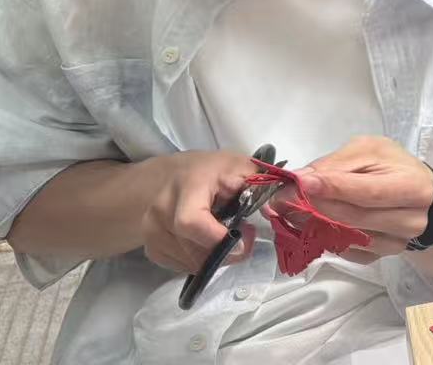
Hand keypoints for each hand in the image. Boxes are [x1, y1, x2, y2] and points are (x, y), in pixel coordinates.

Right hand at [139, 150, 258, 273]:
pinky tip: (209, 244)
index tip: (245, 239)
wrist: (170, 177)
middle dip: (225, 252)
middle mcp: (161, 210)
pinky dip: (200, 260)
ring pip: (188, 262)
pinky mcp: (151, 248)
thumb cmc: (210, 171)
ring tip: (228, 239)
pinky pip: (180, 266)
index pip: (192, 223)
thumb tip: (281, 200)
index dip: (219, 240)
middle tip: (244, 242)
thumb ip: (259, 184)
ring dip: (214, 258)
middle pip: (193, 249)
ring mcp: (151, 232)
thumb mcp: (239, 166)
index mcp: (186, 186)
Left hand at [295, 136, 432, 261]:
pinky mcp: (378, 258)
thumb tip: (301, 179)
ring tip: (287, 209)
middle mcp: (409, 221)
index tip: (300, 182)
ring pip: (345, 238)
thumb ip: (337, 164)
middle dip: (314, 207)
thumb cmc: (393, 166)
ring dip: (310, 225)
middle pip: (353, 219)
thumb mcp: (370, 150)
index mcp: (412, 187)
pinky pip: (344, 251)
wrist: (416, 192)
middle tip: (281, 197)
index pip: (368, 193)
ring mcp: (395, 244)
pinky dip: (321, 238)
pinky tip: (306, 223)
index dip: (333, 189)